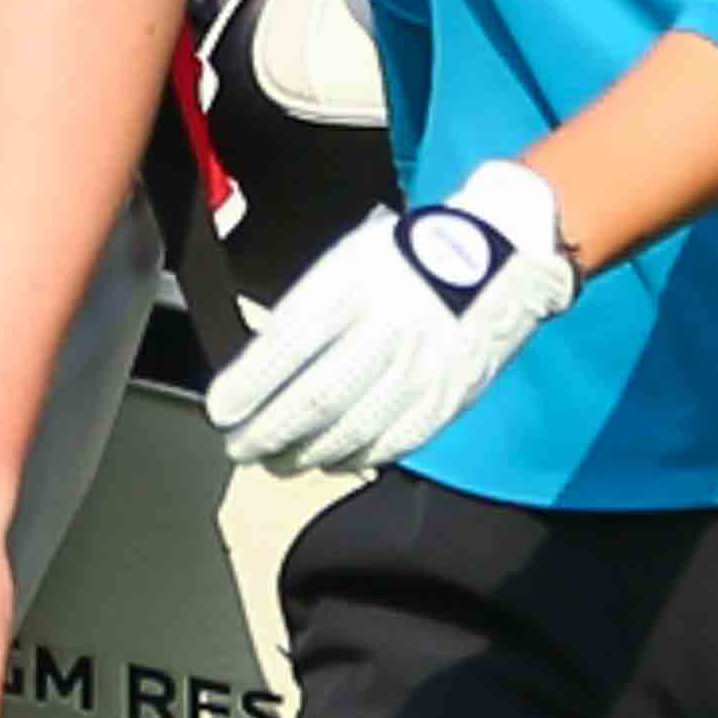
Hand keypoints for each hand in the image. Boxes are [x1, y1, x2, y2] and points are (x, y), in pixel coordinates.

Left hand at [203, 159, 579, 472]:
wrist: (497, 257)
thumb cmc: (409, 256)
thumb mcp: (347, 260)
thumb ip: (305, 310)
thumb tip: (259, 367)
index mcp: (353, 288)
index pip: (285, 348)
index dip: (247, 388)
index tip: (220, 409)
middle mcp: (386, 331)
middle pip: (313, 401)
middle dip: (266, 434)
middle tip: (239, 447)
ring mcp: (419, 371)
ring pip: (348, 432)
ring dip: (302, 455)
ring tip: (276, 461)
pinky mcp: (445, 400)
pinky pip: (390, 444)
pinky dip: (352, 459)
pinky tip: (329, 461)